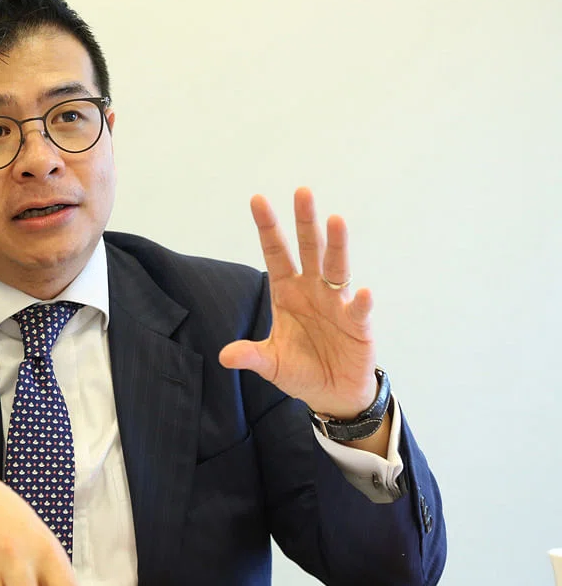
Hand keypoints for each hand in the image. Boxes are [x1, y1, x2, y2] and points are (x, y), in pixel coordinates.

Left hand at [219, 187, 377, 419]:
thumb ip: (251, 356)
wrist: (332, 393)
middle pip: (308, 249)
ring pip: (336, 267)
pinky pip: (357, 309)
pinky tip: (360, 293)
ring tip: (335, 220)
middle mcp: (312, 289)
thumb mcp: (271, 364)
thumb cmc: (300, 370)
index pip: (275, 253)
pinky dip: (359, 301)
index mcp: (286, 291)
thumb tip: (225, 356)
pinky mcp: (358, 323)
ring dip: (336, 244)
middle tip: (301, 192)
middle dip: (304, 221)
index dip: (267, 227)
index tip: (257, 199)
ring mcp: (336, 302)